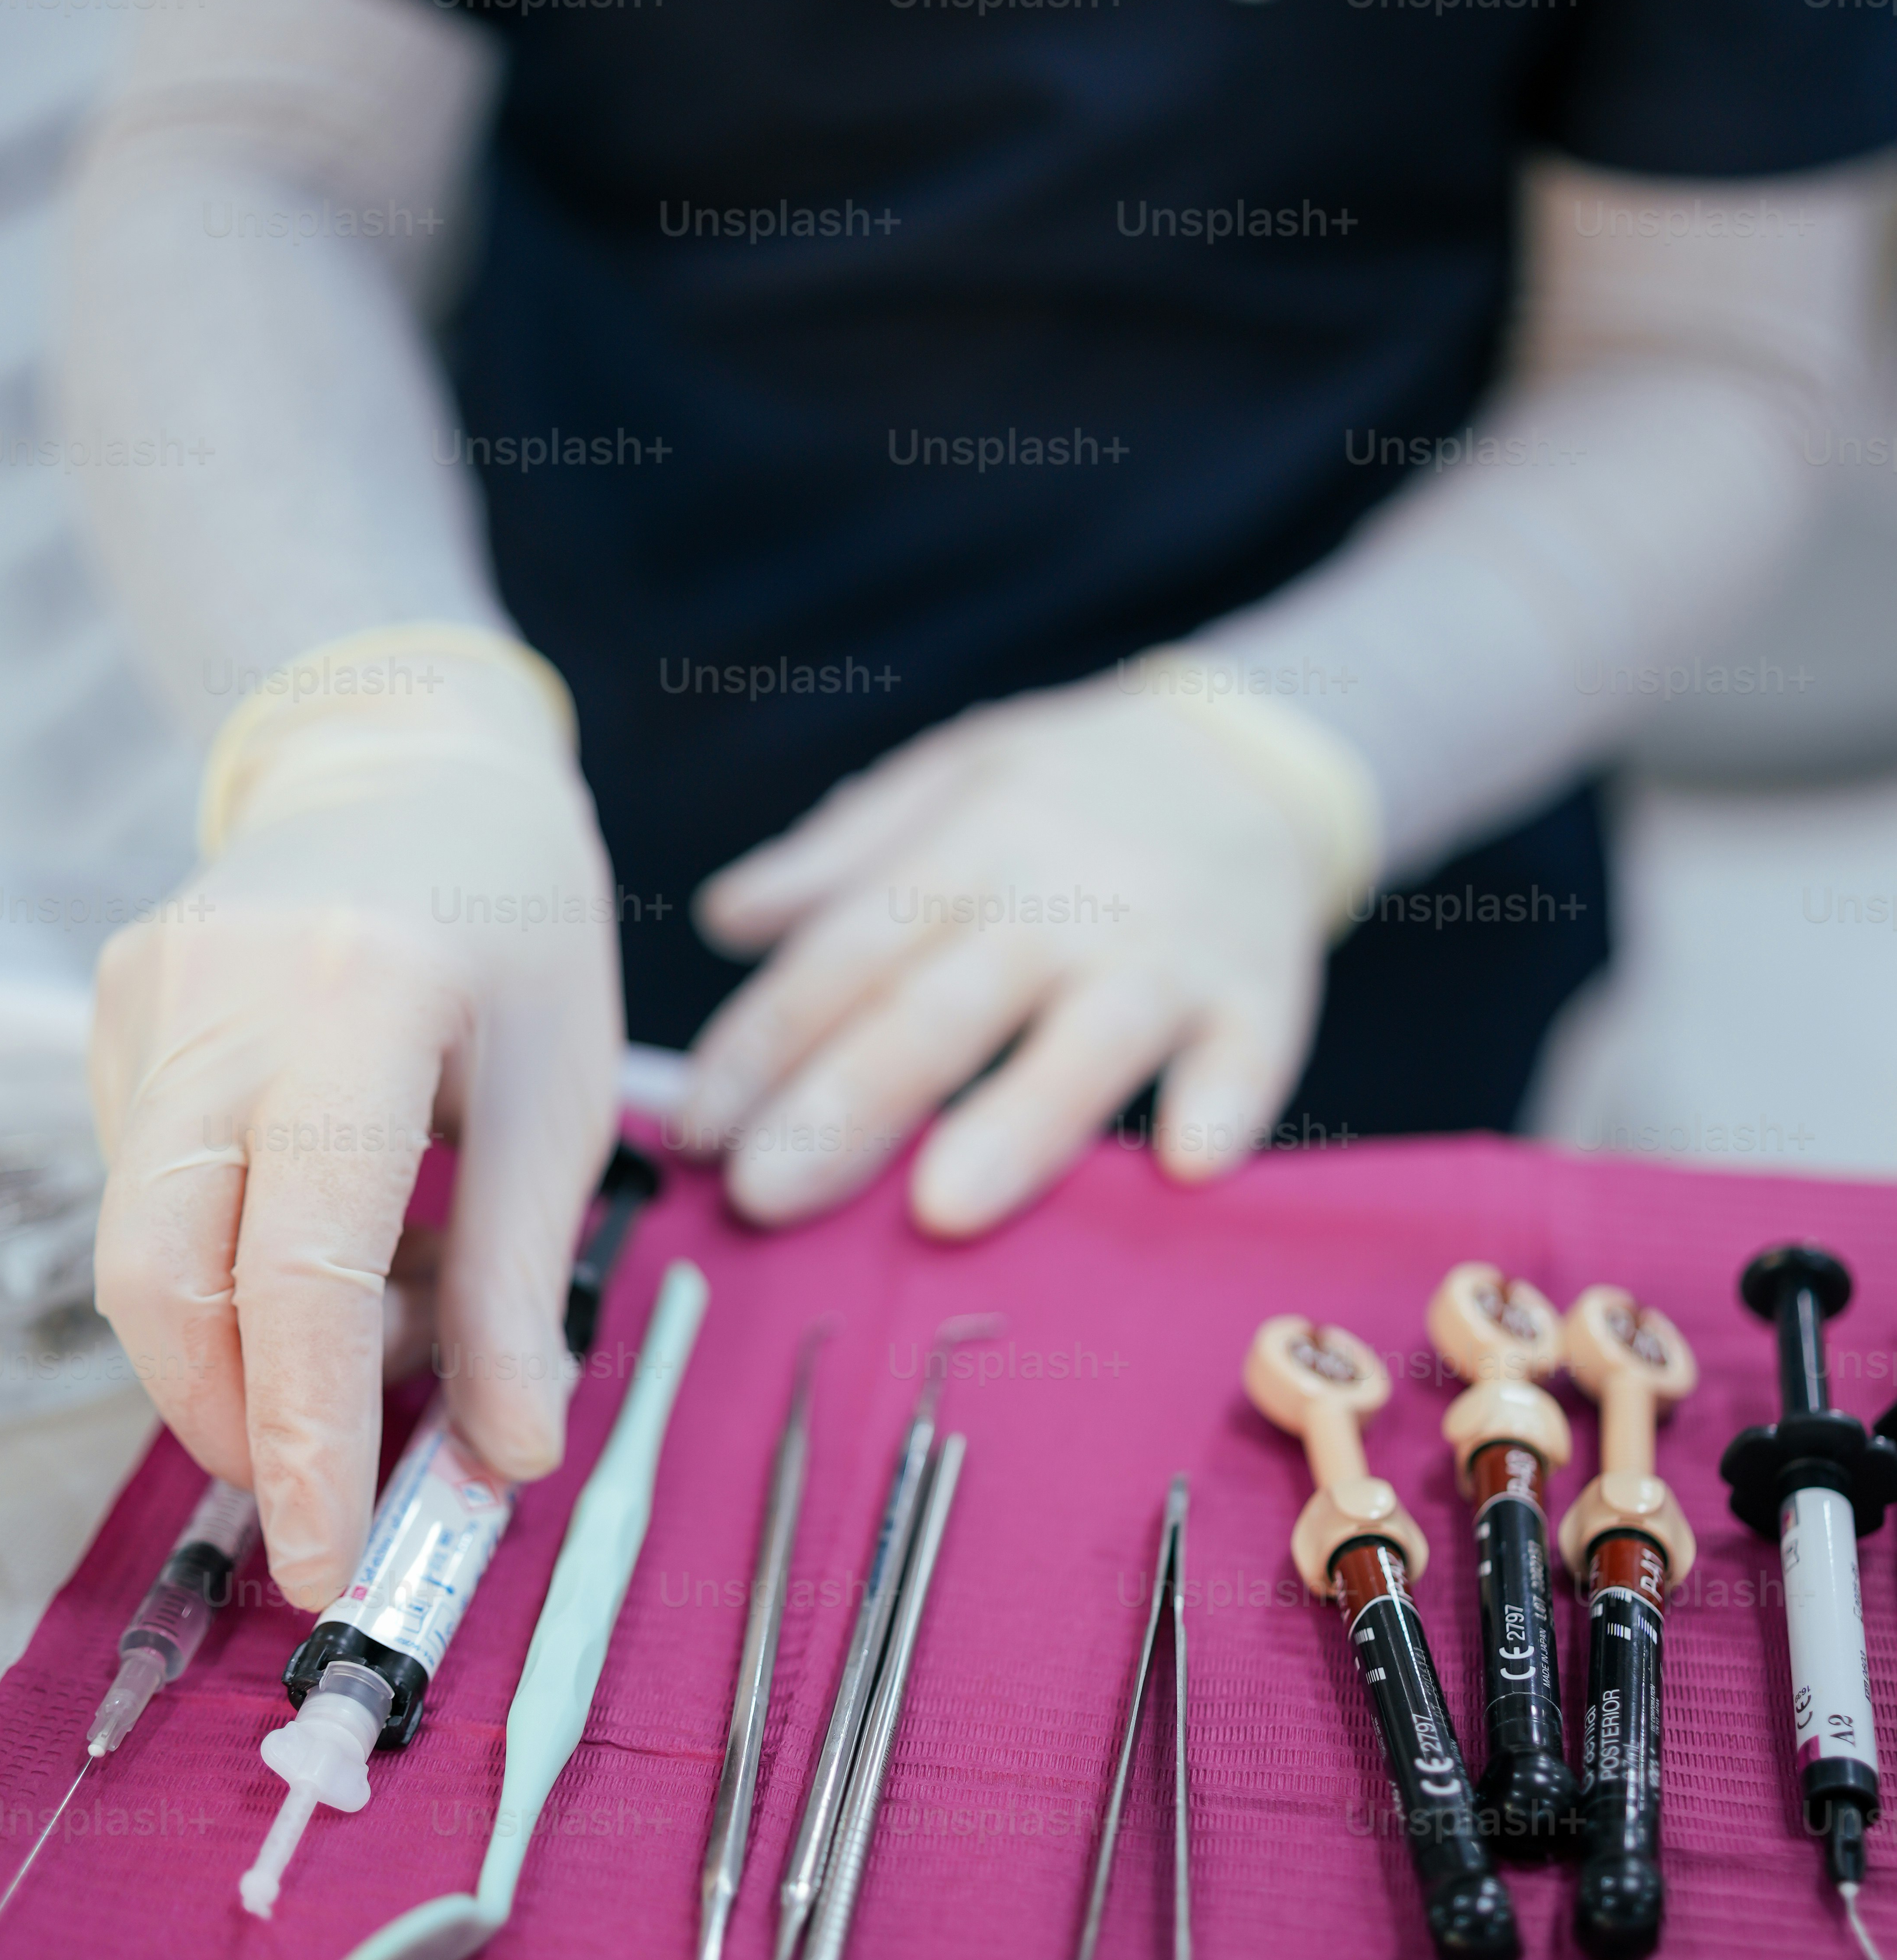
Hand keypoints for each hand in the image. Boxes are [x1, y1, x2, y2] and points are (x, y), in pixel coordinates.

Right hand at [89, 661, 620, 1608]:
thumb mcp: (561, 1098)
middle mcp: (222, 991)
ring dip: (240, 1349)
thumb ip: (521, 1283)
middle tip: (320, 1503)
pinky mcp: (114, 1015)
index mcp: (361, 995)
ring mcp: (145, 998)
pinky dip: (228, 1268)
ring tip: (366, 1346)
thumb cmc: (517, 929)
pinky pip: (146, 1190)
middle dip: (235, 1420)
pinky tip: (324, 1249)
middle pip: (164, 1273)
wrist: (415, 769)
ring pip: (141, 1248)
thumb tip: (508, 1458)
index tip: (324, 1558)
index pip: (299, 1257)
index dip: (305, 1430)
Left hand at [679, 670, 1328, 1231]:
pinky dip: (1224, 1102)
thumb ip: (840, 857)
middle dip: (849, 1102)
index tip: (698, 1126)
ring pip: (1086, 1039)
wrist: (1248, 751)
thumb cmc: (1068, 789)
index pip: (846, 952)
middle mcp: (1063, 896)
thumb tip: (726, 918)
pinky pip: (1249, 1052)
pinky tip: (1186, 1164)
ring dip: (1018, 1122)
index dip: (766, 1040)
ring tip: (942, 1208)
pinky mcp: (1262, 989)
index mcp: (969, 845)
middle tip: (764, 1193)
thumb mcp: (947, 780)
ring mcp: (1168, 946)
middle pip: (943, 1007)